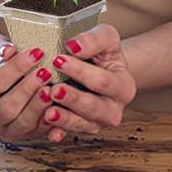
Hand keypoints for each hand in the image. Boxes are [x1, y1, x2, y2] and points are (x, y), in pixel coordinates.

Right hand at [0, 33, 101, 142]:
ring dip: (40, 106)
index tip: (36, 52)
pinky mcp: (24, 137)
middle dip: (29, 89)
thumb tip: (8, 51)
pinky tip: (61, 107)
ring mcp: (4, 132)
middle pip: (7, 108)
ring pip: (23, 124)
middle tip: (47, 72)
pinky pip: (39, 133)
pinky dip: (52, 122)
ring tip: (54, 88)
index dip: (16, 67)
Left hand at [42, 23, 136, 138]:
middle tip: (54, 90)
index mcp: (124, 86)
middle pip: (94, 107)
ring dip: (64, 119)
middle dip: (73, 99)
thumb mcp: (106, 38)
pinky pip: (69, 133)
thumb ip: (93, 39)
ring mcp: (97, 122)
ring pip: (82, 124)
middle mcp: (114, 108)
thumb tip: (74, 46)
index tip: (59, 60)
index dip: (81, 71)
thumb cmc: (104, 53)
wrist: (102, 68)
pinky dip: (59, 132)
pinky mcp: (82, 128)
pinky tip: (50, 132)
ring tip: (48, 112)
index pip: (102, 81)